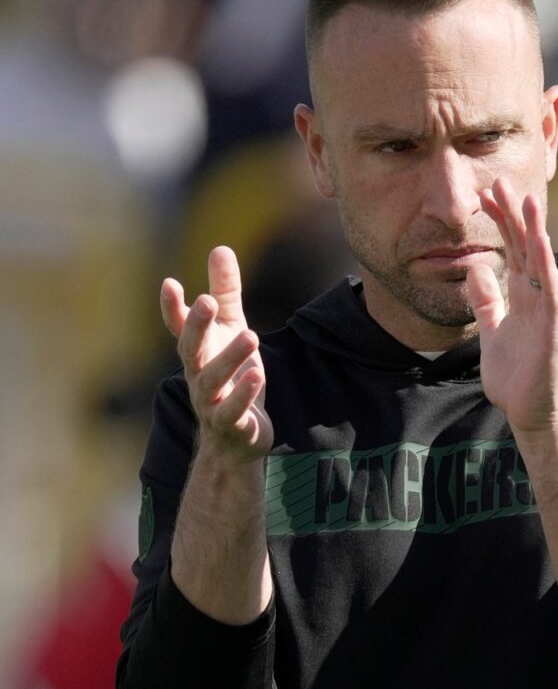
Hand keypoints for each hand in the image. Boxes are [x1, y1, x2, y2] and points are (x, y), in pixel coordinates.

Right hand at [161, 246, 272, 461]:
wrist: (238, 440)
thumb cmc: (232, 378)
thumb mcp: (231, 331)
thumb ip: (225, 293)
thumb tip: (220, 248)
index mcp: (198, 352)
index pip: (179, 328)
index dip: (172, 308)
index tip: (170, 283)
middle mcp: (198, 375)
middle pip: (190, 350)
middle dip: (196, 327)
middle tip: (205, 302)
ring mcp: (212, 402)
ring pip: (213, 380)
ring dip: (229, 358)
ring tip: (250, 334)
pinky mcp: (232, 425)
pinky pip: (234, 410)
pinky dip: (243, 393)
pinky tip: (256, 374)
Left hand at [467, 177, 557, 437]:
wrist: (529, 413)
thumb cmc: (515, 378)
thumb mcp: (491, 331)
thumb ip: (486, 301)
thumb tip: (475, 270)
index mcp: (523, 297)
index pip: (512, 250)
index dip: (501, 221)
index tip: (486, 193)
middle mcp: (539, 298)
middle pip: (526, 248)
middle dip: (514, 215)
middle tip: (500, 182)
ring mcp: (549, 311)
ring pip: (542, 263)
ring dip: (536, 230)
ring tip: (529, 199)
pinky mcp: (556, 328)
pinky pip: (551, 292)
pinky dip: (546, 266)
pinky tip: (541, 243)